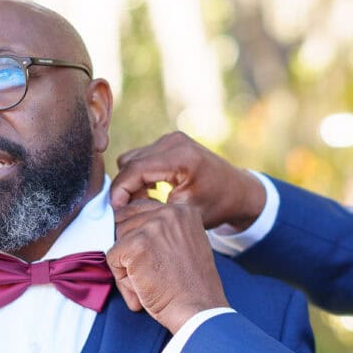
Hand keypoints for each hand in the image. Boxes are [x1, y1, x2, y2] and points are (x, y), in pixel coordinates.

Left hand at [109, 200, 229, 332]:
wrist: (199, 310)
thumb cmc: (191, 286)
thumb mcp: (185, 244)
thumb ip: (162, 231)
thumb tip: (122, 225)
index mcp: (183, 210)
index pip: (140, 210)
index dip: (137, 236)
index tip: (151, 258)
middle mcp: (169, 212)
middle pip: (125, 223)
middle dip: (130, 250)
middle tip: (152, 273)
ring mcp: (152, 227)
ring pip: (117, 240)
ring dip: (126, 264)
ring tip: (150, 281)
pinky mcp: (136, 245)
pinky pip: (112, 257)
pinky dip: (122, 278)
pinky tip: (143, 287)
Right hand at [111, 131, 266, 231]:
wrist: (238, 191)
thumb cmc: (216, 206)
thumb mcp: (183, 213)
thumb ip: (150, 209)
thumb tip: (118, 210)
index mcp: (181, 157)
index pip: (135, 169)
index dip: (120, 191)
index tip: (114, 211)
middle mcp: (174, 141)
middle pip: (130, 162)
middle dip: (125, 188)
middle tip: (129, 212)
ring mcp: (172, 139)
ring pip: (132, 159)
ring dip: (131, 182)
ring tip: (142, 204)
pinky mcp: (170, 142)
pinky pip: (142, 157)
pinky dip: (140, 175)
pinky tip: (149, 193)